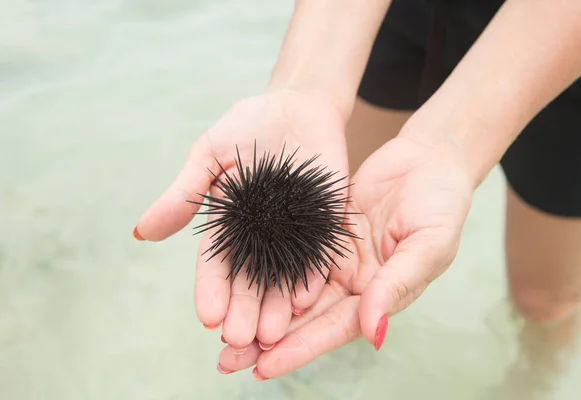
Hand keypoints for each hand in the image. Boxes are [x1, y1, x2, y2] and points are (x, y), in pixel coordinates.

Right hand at [134, 90, 348, 351]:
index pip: (219, 262)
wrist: (298, 103)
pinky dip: (312, 272)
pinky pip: (320, 249)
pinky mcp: (327, 218)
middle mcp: (263, 234)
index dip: (213, 289)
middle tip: (242, 338)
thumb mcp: (208, 157)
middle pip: (253, 277)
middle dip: (246, 308)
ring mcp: (296, 229)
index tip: (208, 316)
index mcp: (232, 224)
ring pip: (285, 273)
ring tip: (274, 332)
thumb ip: (183, 195)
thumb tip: (141, 232)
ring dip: (278, 304)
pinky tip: (306, 296)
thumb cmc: (248, 127)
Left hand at [216, 130, 474, 378]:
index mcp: (381, 295)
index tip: (264, 367)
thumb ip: (397, 285)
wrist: (430, 158)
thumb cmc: (442, 203)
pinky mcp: (323, 234)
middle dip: (268, 340)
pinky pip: (291, 253)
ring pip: (292, 290)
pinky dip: (266, 268)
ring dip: (260, 309)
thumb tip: (373, 333)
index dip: (300, 348)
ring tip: (222, 329)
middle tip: (227, 359)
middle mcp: (355, 284)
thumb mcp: (428, 244)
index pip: (335, 329)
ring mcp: (337, 259)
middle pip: (306, 318)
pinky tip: (238, 279)